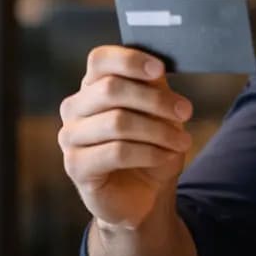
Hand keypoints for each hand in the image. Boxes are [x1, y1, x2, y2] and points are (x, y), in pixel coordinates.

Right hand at [58, 46, 193, 231]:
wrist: (144, 196)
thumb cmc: (149, 149)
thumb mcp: (158, 114)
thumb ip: (153, 89)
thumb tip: (157, 70)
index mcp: (91, 87)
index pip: (99, 60)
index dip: (130, 60)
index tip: (160, 70)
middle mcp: (74, 108)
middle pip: (111, 89)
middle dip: (155, 100)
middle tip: (185, 112)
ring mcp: (70, 137)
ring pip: (117, 122)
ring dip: (158, 131)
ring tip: (182, 141)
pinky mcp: (75, 166)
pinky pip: (116, 152)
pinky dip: (148, 153)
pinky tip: (165, 156)